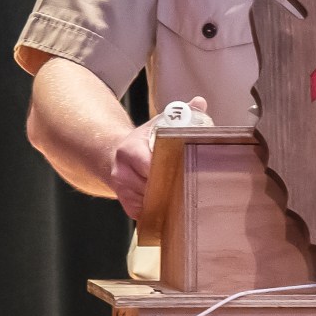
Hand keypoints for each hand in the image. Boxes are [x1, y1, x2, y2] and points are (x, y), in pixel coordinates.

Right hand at [111, 96, 209, 218]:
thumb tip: (200, 102)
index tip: (185, 169)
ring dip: (166, 200)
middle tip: (190, 185)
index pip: (150, 166)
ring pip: (149, 202)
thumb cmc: (143, 140)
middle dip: (170, 186)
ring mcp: (122, 190)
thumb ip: (181, 113)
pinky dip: (159, 210)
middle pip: (151, 187)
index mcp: (129, 149)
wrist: (115, 154)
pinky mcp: (126, 204)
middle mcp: (121, 172)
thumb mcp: (159, 123)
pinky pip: (145, 213)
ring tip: (183, 195)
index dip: (168, 169)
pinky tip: (172, 205)